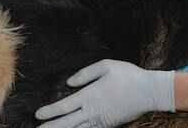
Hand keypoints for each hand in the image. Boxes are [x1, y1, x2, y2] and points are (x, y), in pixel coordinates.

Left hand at [35, 59, 174, 127]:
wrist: (149, 92)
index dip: (50, 111)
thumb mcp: (106, 66)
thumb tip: (69, 83)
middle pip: (67, 123)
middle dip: (51, 127)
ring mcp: (101, 120)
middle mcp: (93, 111)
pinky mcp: (109, 124)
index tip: (38, 114)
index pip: (64, 106)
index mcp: (90, 95)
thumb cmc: (128, 76)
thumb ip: (85, 74)